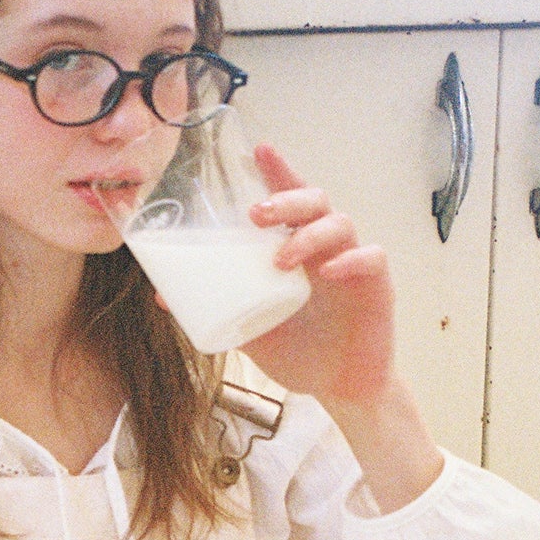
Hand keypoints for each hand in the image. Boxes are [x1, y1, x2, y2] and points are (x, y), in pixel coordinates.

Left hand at [242, 145, 442, 513]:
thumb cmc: (299, 351)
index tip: (260, 151)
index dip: (279, 172)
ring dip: (307, 234)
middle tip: (255, 215)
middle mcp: (326, 248)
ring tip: (279, 259)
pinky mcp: (377, 286)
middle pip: (314, 201)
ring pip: (340, 223)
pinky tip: (328, 272)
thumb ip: (217, 306)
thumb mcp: (249, 329)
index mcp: (297, 249)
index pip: (290, 199)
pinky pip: (371, 258)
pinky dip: (350, 260)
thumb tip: (162, 295)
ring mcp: (353, 264)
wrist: (339, 388)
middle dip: (285, 199)